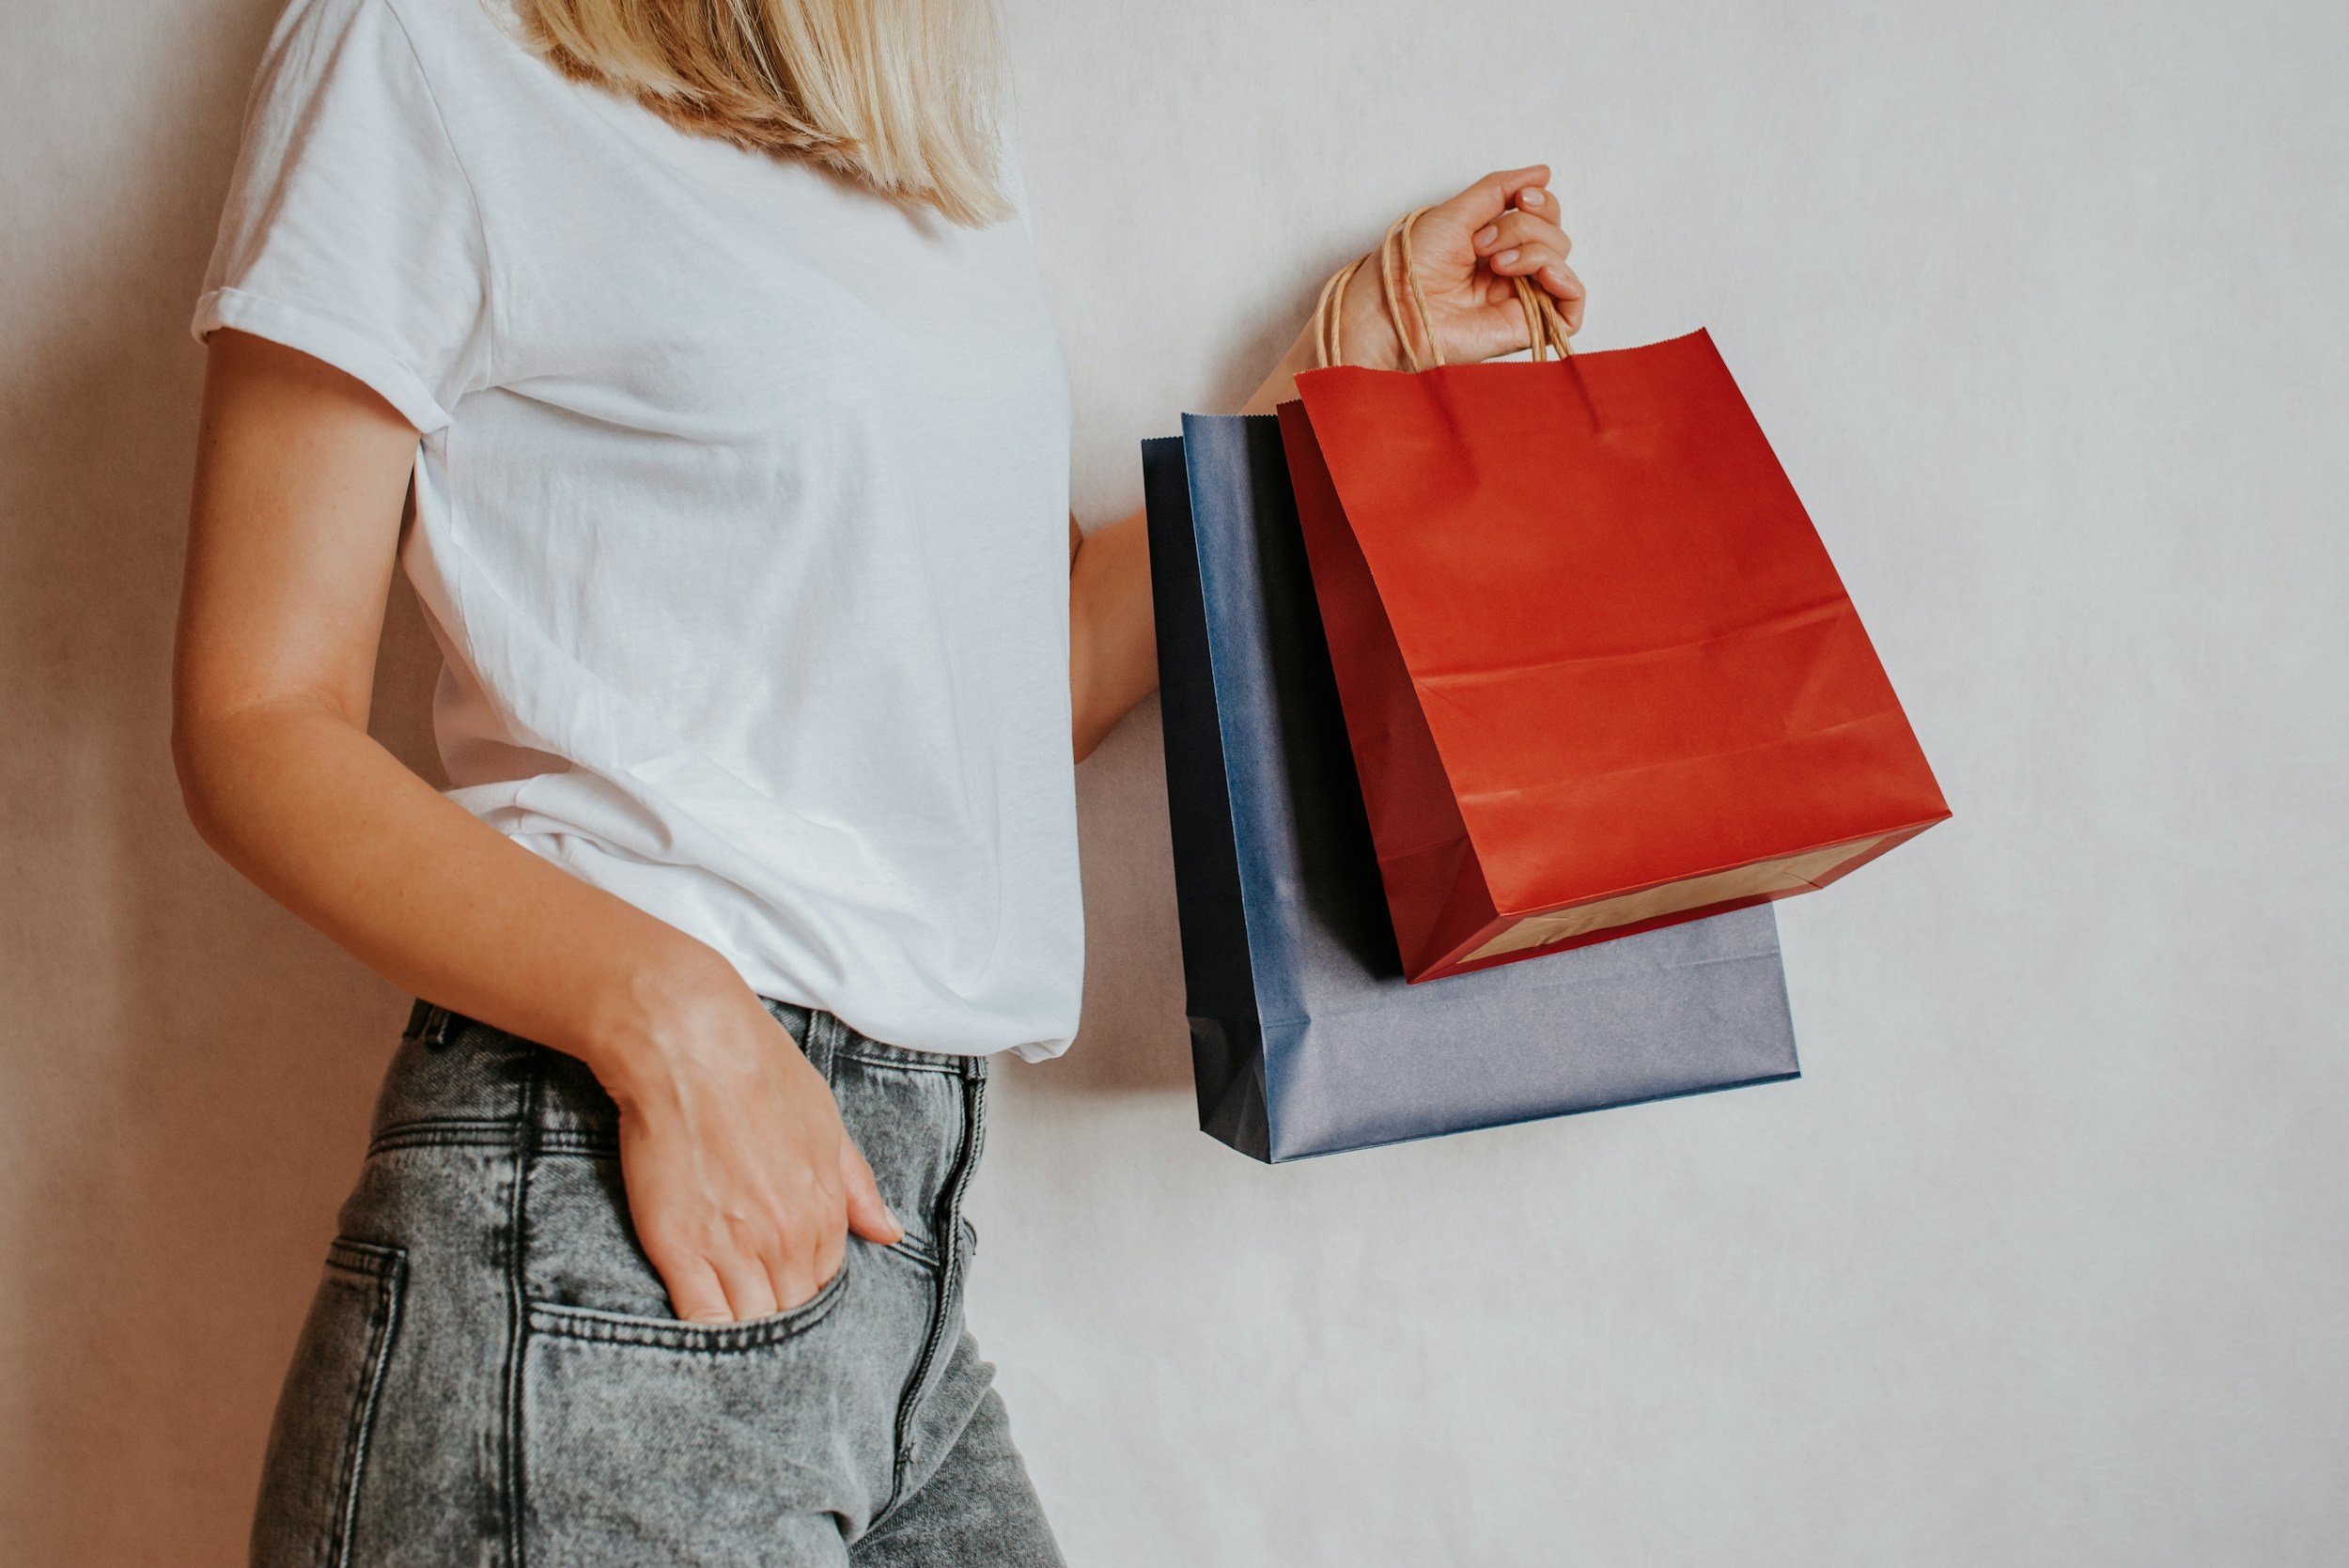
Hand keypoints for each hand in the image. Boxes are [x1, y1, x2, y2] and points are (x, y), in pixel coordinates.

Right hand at [589, 960, 902, 1322]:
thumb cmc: (758, 1072)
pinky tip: (702, 1334)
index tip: (783, 1280)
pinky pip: (703, 1320)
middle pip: (791, 1310)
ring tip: (730, 1325)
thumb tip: (889, 1233)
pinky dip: (705, 1335)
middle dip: (777, 1312)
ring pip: (751, 1325)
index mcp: (824, 1210)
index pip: (825, 1281)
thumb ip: (857, 1188)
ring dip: (744, 1330)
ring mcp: (734, 1249)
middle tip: (753, 1303)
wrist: (690, 1047)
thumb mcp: (827, 1124)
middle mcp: (786, 1239)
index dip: (803, 1284)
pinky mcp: (680, 1251)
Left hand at [1330, 164, 1586, 369]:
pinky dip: (1566, 281)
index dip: (1539, 201)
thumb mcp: (1457, 211)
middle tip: (1481, 243)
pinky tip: (1541, 274)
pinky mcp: (1526, 327)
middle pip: (1554, 234)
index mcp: (1495, 243)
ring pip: (1561, 261)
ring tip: (1494, 263)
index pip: (1543, 215)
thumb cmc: (1411, 265)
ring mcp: (1519, 299)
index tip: (1518, 199)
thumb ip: (1500, 188)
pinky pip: (1573, 306)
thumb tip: (1544, 171)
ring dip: (1533, 249)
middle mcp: (1510, 271)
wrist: (1393, 308)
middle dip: (1524, 227)